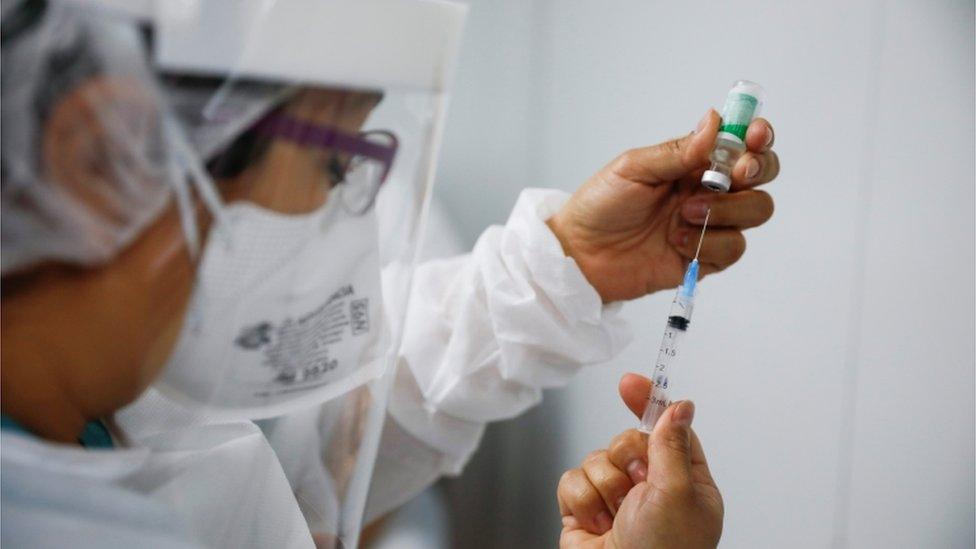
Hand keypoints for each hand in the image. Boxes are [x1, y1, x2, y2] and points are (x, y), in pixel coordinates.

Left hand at [547, 110, 778, 301]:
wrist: (580, 253)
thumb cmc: (600, 205)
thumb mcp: (633, 168)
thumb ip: (676, 151)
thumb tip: (715, 121)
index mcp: (693, 163)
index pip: (741, 144)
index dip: (758, 137)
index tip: (756, 136)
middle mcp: (708, 190)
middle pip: (762, 176)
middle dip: (758, 171)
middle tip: (734, 174)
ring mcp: (710, 225)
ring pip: (756, 211)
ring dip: (727, 210)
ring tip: (684, 214)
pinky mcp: (704, 257)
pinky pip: (733, 248)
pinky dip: (709, 242)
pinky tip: (675, 241)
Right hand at [557, 374, 722, 547]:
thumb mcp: (679, 493)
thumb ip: (672, 445)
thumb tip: (680, 405)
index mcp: (684, 481)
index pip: (667, 428)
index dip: (649, 402)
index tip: (631, 382)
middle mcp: (650, 487)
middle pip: (626, 440)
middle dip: (625, 462)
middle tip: (637, 487)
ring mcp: (614, 498)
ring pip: (595, 458)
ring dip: (604, 487)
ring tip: (617, 516)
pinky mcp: (583, 510)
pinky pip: (570, 479)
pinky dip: (581, 501)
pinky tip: (597, 525)